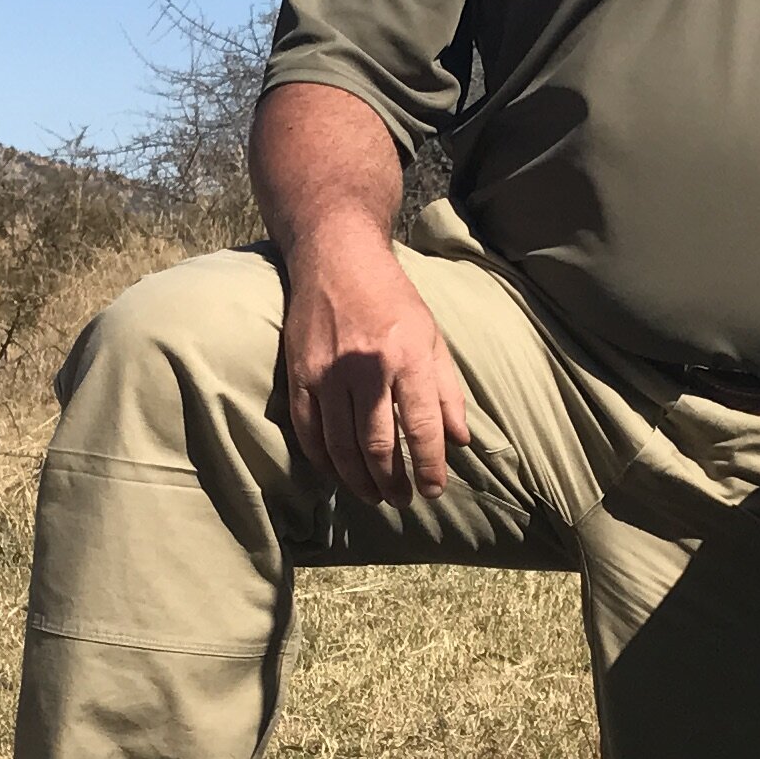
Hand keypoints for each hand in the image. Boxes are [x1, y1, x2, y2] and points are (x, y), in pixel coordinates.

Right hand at [277, 224, 467, 504]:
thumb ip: (448, 390)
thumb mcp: (432, 336)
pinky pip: (309, 430)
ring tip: (373, 496)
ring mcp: (328, 371)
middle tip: (401, 500)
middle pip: (378, 444)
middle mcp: (368, 366)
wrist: (337, 258)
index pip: (422, 427)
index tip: (433, 490)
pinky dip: (323, 460)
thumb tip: (459, 441)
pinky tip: (337, 475)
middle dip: (392, 481)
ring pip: (341, 445)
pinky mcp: (300, 373)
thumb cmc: (392, 298)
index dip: (429, 466)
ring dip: (359, 480)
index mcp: (409, 356)